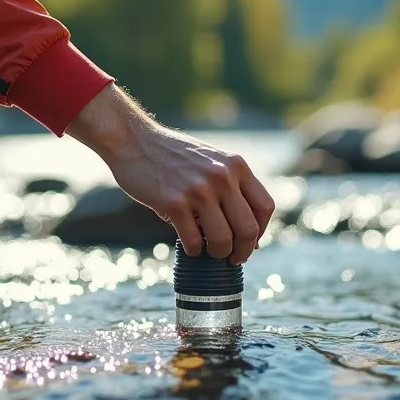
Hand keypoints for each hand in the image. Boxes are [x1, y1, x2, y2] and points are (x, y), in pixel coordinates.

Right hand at [67, 86, 275, 263]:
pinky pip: (193, 240)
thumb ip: (230, 188)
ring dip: (218, 253)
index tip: (250, 241)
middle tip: (233, 259)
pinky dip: (193, 250)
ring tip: (209, 252)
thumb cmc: (173, 156)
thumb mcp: (211, 161)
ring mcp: (198, 190)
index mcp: (236, 165)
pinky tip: (188, 246)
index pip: (265, 207)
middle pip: (248, 229)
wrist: (134, 140)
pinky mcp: (174, 202)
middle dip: (242, 251)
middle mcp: (222, 176)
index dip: (261, 231)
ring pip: (223, 239)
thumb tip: (249, 235)